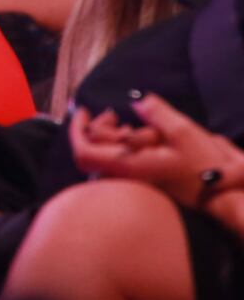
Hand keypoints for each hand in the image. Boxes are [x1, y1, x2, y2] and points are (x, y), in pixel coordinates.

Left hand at [70, 96, 243, 206]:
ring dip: (114, 136)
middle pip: (93, 150)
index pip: (83, 152)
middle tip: (112, 114)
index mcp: (127, 166)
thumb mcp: (183, 133)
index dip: (76, 129)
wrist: (222, 199)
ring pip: (107, 155)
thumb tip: (137, 99)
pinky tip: (142, 140)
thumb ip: (157, 113)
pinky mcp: (141, 183)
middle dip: (98, 127)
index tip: (83, 111)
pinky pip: (121, 161)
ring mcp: (132, 182)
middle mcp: (124, 177)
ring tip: (132, 126)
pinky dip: (125, 146)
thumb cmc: (204, 169)